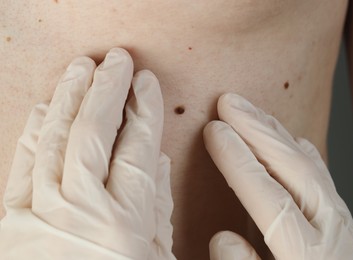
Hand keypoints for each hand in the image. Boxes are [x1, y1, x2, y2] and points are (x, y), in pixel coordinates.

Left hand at [0, 48, 174, 259]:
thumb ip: (157, 207)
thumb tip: (154, 161)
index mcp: (126, 226)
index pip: (136, 149)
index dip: (143, 111)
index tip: (147, 83)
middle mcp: (81, 213)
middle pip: (92, 134)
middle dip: (107, 90)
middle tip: (116, 60)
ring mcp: (39, 216)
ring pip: (54, 140)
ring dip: (69, 98)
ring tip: (81, 68)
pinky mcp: (10, 222)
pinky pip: (22, 165)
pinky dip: (33, 132)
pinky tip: (43, 107)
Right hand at [204, 93, 352, 259]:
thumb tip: (223, 236)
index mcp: (308, 259)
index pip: (270, 199)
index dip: (239, 162)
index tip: (214, 131)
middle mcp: (332, 234)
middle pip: (295, 170)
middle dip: (258, 132)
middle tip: (228, 102)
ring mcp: (341, 224)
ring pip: (311, 166)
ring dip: (276, 133)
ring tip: (249, 109)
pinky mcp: (343, 222)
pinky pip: (323, 176)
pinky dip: (302, 151)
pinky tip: (289, 137)